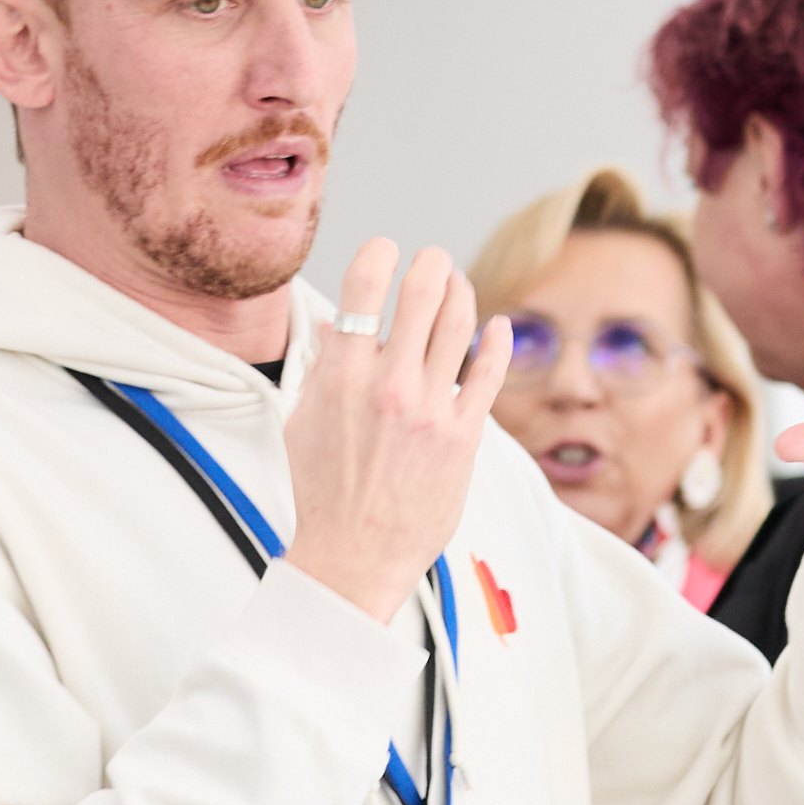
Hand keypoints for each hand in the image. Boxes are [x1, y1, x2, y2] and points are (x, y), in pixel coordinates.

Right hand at [282, 239, 504, 622]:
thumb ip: (323, 367)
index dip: (378, 254)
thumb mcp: (304, 422)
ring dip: (463, 293)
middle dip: (429, 264)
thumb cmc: (323, 490)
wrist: (355, 555)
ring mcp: (429, 412)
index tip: (386, 249)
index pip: (363, 290)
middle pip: (421, 296)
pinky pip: (488, 375)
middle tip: (432, 258)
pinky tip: (499, 325)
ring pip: (459, 326)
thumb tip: (334, 323)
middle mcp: (387, 387)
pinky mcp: (462, 438)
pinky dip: (497, 342)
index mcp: (340, 377)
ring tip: (458, 283)